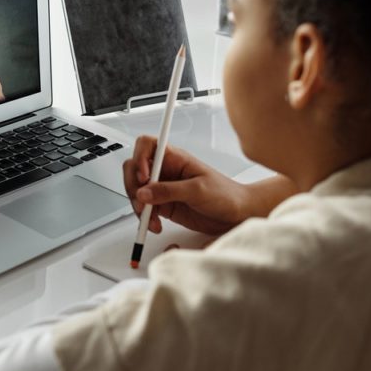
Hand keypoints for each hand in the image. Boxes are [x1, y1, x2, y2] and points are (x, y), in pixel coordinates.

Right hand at [123, 137, 251, 235]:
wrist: (237, 213)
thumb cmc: (225, 194)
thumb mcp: (197, 190)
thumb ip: (169, 191)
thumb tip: (144, 192)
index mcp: (175, 158)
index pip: (147, 145)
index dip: (140, 158)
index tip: (144, 177)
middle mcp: (166, 170)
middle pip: (135, 169)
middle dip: (134, 186)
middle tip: (142, 202)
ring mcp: (163, 188)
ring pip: (136, 191)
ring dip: (139, 206)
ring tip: (150, 218)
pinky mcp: (163, 205)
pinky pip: (144, 209)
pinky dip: (145, 218)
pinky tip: (155, 224)